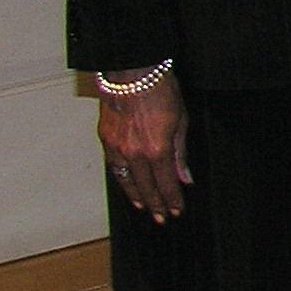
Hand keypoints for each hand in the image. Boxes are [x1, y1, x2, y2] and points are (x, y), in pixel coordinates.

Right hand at [98, 75, 192, 221]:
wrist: (132, 72)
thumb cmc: (161, 91)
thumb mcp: (181, 121)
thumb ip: (181, 153)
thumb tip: (185, 177)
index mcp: (157, 149)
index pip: (166, 183)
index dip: (172, 199)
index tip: (176, 211)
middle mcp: (134, 152)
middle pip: (145, 186)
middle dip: (155, 204)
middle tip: (161, 218)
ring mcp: (117, 147)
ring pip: (126, 180)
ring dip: (135, 196)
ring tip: (144, 207)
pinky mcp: (105, 138)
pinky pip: (114, 166)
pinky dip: (121, 179)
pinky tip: (127, 184)